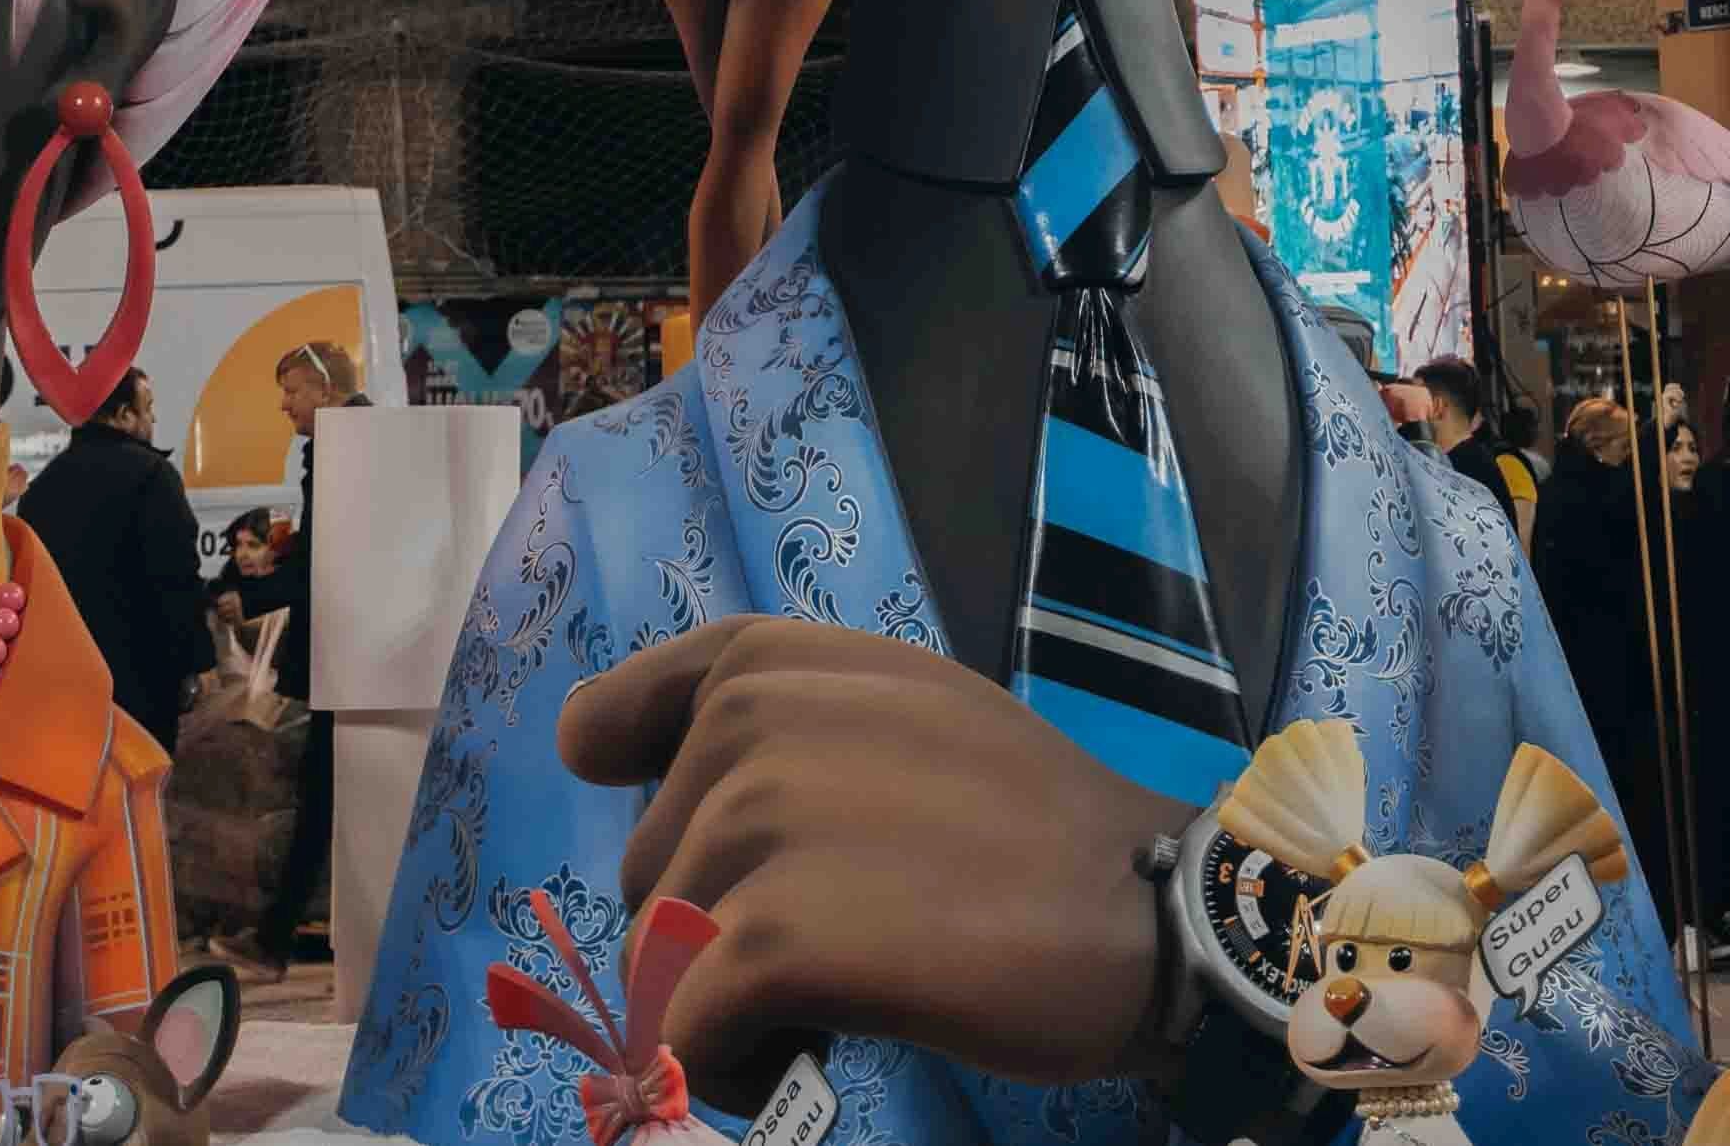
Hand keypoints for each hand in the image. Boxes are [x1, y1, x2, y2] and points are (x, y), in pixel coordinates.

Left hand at [557, 620, 1173, 1107]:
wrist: (1142, 906)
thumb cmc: (1027, 819)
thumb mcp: (901, 708)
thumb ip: (774, 713)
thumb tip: (587, 741)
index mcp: (776, 661)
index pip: (619, 715)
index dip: (629, 794)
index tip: (694, 852)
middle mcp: (751, 719)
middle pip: (646, 870)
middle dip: (713, 932)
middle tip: (831, 949)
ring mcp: (760, 823)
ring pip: (655, 960)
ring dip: (723, 1012)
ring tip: (828, 1007)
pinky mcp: (776, 937)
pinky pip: (679, 1032)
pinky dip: (727, 1069)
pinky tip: (813, 1055)